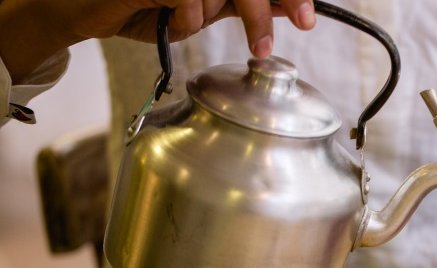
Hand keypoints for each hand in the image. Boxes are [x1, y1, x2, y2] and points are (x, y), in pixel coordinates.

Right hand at [0, 0, 313, 82]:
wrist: (82, 8)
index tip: (305, 18)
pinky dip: (185, 17)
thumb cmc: (142, 5)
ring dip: (207, 14)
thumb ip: (239, 3)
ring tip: (183, 21)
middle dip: (261, 11)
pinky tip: (167, 16)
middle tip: (265, 46)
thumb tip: (288, 7)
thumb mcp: (201, 6)